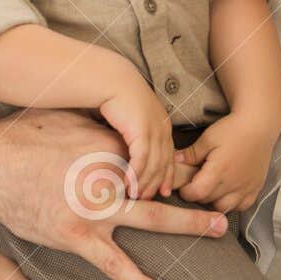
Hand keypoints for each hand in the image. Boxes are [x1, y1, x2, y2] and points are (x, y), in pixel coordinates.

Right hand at [0, 108, 226, 279]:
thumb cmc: (22, 138)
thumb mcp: (69, 121)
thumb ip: (102, 131)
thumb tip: (123, 132)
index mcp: (109, 147)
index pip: (154, 158)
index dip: (179, 169)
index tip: (201, 176)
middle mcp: (109, 177)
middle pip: (165, 186)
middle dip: (199, 194)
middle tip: (227, 204)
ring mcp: (95, 210)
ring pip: (152, 220)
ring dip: (189, 225)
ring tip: (218, 231)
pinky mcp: (77, 237)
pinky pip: (114, 264)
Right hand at [99, 66, 175, 199]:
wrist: (111, 79)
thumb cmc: (116, 97)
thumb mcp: (131, 119)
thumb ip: (134, 135)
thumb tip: (128, 151)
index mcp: (162, 125)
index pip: (169, 155)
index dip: (167, 175)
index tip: (163, 191)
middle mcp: (163, 128)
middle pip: (164, 163)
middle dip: (156, 184)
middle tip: (147, 200)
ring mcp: (154, 130)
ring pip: (154, 164)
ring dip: (145, 183)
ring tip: (136, 198)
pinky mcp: (142, 131)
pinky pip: (142, 159)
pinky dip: (136, 174)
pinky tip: (129, 185)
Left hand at [178, 113, 276, 212]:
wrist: (259, 125)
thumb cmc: (233, 129)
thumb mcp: (208, 138)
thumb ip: (191, 154)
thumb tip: (174, 162)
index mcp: (219, 171)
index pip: (196, 194)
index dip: (186, 191)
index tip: (184, 184)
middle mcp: (233, 183)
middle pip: (208, 201)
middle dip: (198, 194)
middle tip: (195, 182)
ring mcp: (246, 187)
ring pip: (224, 207)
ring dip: (214, 201)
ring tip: (211, 188)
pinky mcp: (256, 188)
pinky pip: (242, 206)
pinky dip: (233, 203)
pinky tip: (228, 192)